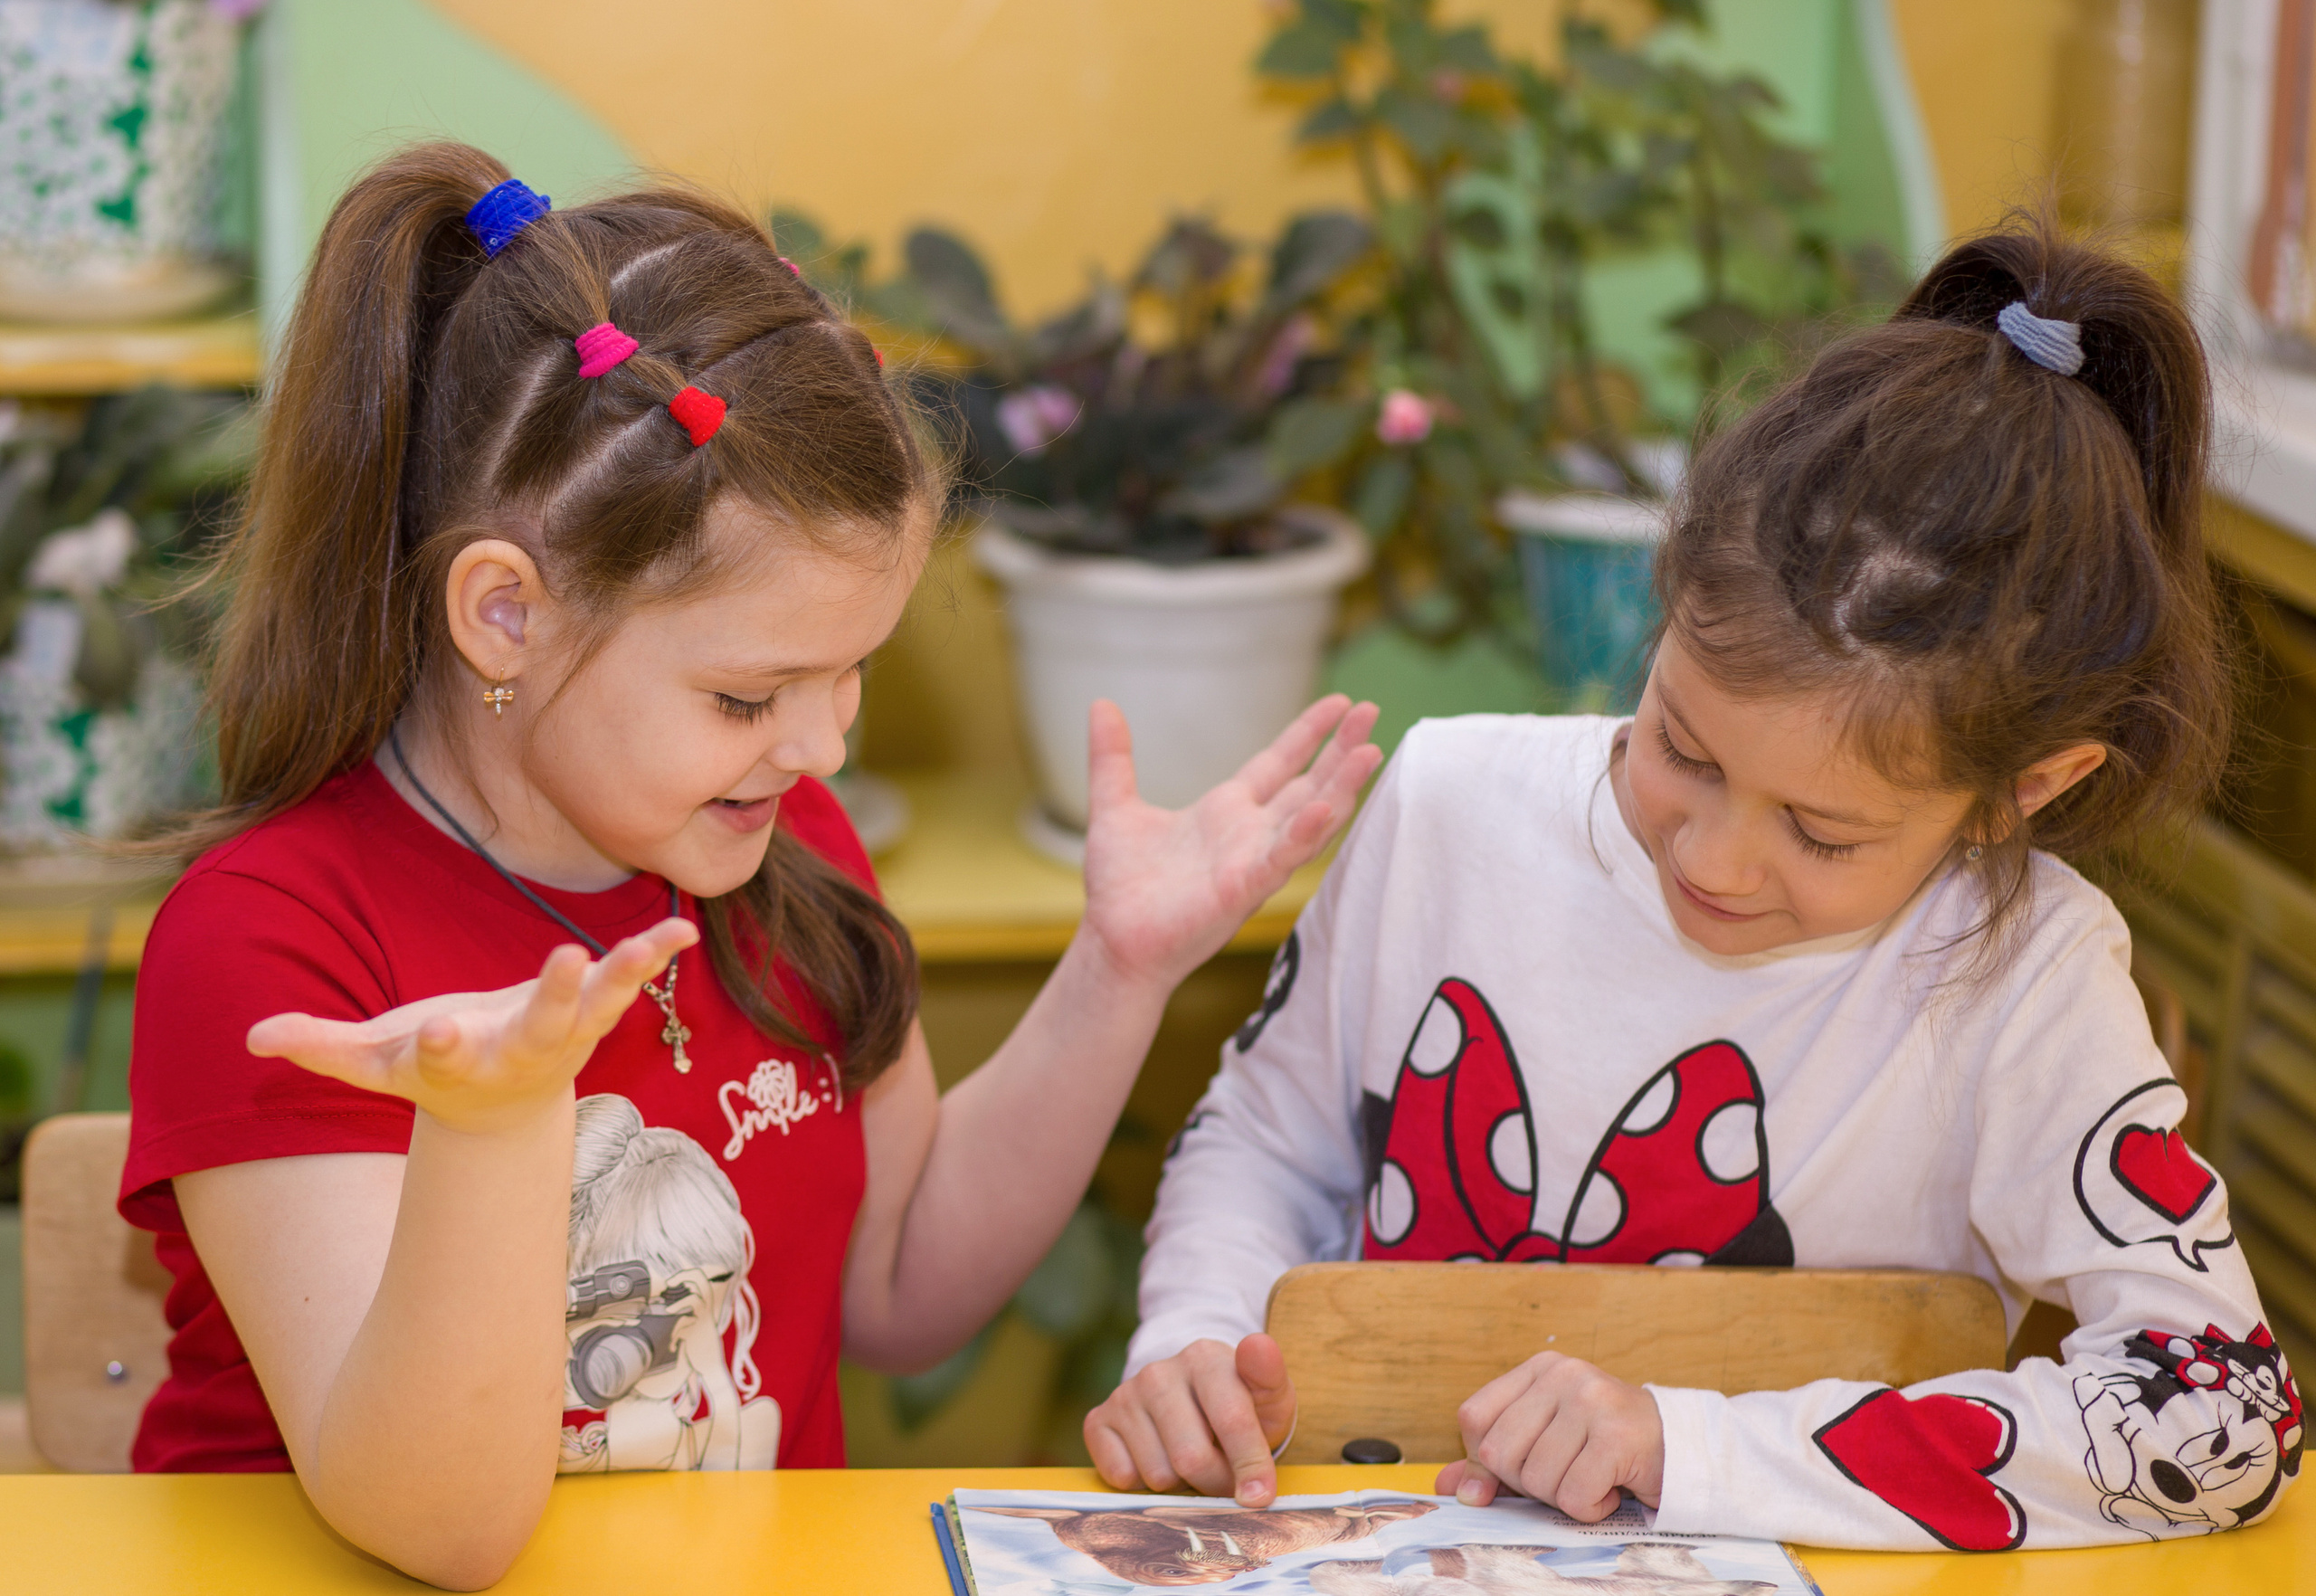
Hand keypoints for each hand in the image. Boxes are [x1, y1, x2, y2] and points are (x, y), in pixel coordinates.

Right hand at [246, 918, 698, 1134]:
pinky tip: (683, 928)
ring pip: (598, 1006)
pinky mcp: (594, 1013)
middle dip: (554, 997)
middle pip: (541, 1027)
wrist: (501, 1109)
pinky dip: (655, 957)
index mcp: (459, 1065)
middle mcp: (520, 1053)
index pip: (446, 1058)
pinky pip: (631, 984)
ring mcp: (566, 1035)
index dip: (441, 1047)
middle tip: (569, 961)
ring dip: (625, 975)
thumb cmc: (429, 1072)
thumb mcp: (372, 1066)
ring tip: (652, 944)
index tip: (437, 1033)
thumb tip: (254, 1038)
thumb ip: (321, 1050)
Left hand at [1079, 695, 1381, 989]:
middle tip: (1372, 711)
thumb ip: (1112, 758)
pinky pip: (1281, 859)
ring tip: (1371, 751)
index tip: (1341, 702)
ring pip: (1310, 819)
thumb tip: (1101, 705)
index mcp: (1226, 811)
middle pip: (1308, 784)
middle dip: (1341, 751)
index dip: (1309, 733)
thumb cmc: (1121, 887)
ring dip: (1341, 787)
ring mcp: (1252, 862)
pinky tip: (1327, 808)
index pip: (1279, 763)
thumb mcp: (1115, 807)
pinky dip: (1304, 834)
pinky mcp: (1242, 890)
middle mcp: (1249, 834)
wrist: (1112, 942)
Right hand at [1086, 1333, 1297, 1505]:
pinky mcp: (1098, 1420)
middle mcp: (1158, 1372)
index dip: (1250, 1466)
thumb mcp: (1268, 1395)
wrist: (1192, 1398)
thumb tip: (1257, 1345)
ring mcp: (1125, 1395)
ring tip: (1192, 1458)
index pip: (1231, 1420)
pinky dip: (1144, 1482)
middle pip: (1191, 1459)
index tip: (1260, 1497)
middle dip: (1215, 1482)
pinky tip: (1159, 1457)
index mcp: (1205, 1358)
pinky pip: (1122, 1477)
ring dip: (1181, 1483)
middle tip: (1226, 1476)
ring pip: (1157, 1475)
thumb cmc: (1239, 1405)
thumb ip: (1269, 1376)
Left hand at [1434, 1352, 1664, 1521]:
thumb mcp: (1544, 1442)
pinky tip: (1610, 1488)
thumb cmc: (1604, 1446)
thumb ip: (1492, 1463)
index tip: (1516, 1472)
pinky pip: (1573, 1496)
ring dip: (1562, 1497)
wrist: (1679, 1448)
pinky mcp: (1617, 1436)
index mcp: (1538, 1369)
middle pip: (1498, 1452)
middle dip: (1527, 1482)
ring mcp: (1592, 1401)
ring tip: (1591, 1477)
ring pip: (1536, 1479)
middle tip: (1564, 1475)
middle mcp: (1563, 1375)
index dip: (1484, 1459)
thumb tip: (1449, 1489)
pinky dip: (1589, 1508)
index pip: (1473, 1418)